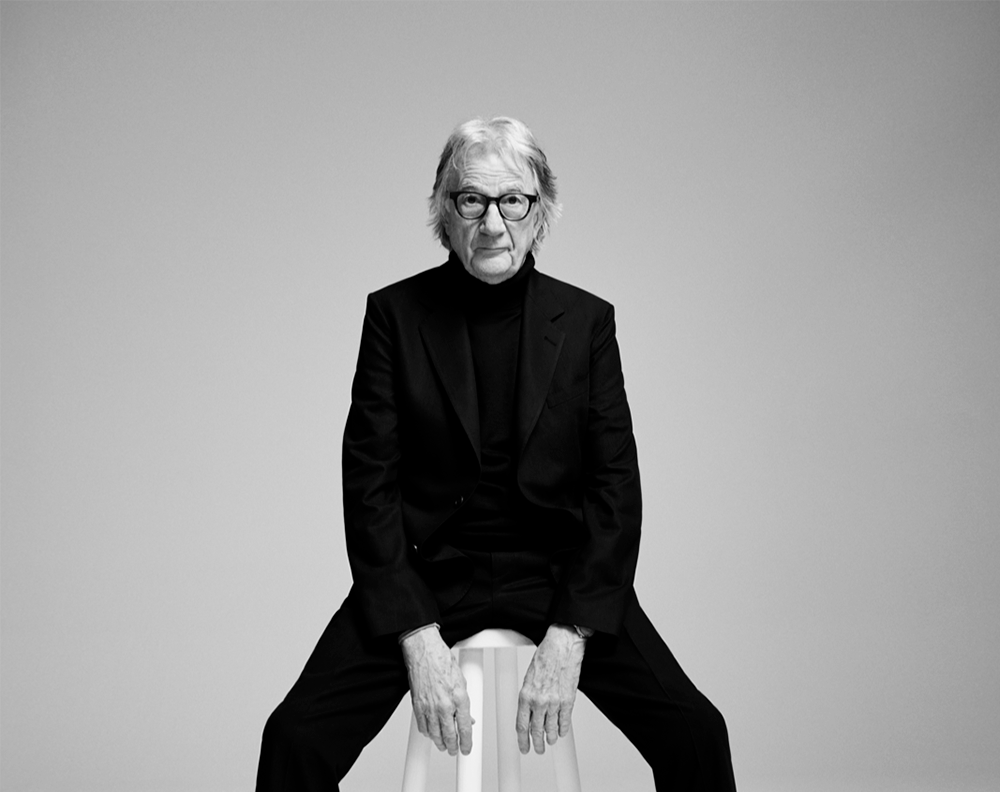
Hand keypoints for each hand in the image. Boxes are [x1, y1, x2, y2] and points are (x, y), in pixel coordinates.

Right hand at [401, 627, 473, 755]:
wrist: (424, 652)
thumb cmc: (442, 662)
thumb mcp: (461, 682)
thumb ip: (464, 703)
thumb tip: (468, 717)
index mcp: (459, 698)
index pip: (465, 729)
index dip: (467, 743)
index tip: (467, 749)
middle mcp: (444, 705)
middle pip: (449, 736)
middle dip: (452, 747)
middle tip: (454, 749)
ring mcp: (430, 707)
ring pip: (435, 735)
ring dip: (440, 742)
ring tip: (443, 744)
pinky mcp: (417, 706)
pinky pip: (422, 727)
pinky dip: (427, 732)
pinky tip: (431, 732)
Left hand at [516, 624, 586, 754]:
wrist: (562, 646)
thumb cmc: (545, 657)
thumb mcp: (529, 677)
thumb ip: (528, 696)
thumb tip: (528, 711)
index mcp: (526, 695)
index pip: (521, 725)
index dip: (522, 740)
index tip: (523, 746)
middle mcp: (539, 701)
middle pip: (536, 731)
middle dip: (536, 743)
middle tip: (537, 749)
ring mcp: (555, 702)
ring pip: (551, 729)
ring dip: (550, 738)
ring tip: (549, 742)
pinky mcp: (568, 700)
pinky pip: (565, 721)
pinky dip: (562, 728)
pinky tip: (561, 732)